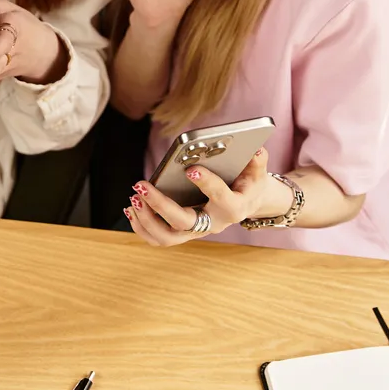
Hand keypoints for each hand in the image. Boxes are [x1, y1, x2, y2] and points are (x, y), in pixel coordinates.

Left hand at [124, 148, 268, 246]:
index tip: (191, 169)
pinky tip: (131, 208)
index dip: (208, 184)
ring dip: (146, 220)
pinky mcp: (183, 234)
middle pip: (184, 223)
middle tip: (140, 186)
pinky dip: (141, 227)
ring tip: (133, 198)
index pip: (221, 198)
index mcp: (233, 208)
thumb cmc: (247, 185)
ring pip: (167, 237)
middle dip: (160, 205)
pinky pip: (158, 239)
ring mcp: (196, 232)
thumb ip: (256, 163)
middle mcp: (212, 225)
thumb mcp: (257, 174)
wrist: (246, 203)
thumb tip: (256, 150)